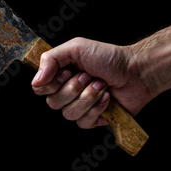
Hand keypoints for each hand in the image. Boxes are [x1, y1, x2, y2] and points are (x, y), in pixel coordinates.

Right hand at [31, 37, 152, 128]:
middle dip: (74, 88)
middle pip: (52, 103)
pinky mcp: (93, 119)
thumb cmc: (108, 57)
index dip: (51, 83)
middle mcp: (67, 92)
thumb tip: (36, 81)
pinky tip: (107, 97)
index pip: (39, 88)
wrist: (135, 71)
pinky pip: (84, 122)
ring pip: (68, 114)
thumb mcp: (76, 48)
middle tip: (89, 76)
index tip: (68, 71)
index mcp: (59, 75)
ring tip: (101, 85)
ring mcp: (79, 107)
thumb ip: (50, 59)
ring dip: (87, 97)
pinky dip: (97, 108)